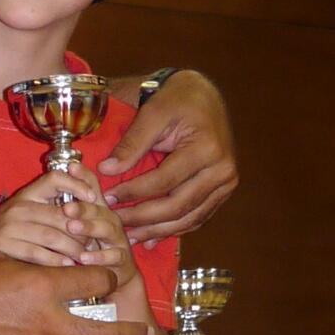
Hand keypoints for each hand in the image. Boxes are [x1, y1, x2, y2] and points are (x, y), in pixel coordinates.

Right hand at [0, 163, 127, 273]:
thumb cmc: (3, 234)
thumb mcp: (24, 213)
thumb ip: (49, 209)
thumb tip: (87, 209)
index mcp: (27, 194)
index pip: (55, 177)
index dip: (78, 184)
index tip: (93, 198)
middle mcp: (19, 206)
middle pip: (61, 214)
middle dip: (82, 230)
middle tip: (97, 242)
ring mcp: (10, 225)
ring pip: (53, 235)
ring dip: (73, 249)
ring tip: (85, 258)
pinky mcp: (4, 245)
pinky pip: (38, 253)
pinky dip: (56, 262)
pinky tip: (67, 268)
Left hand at [98, 71, 236, 243]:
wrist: (204, 96)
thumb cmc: (177, 100)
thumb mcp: (153, 114)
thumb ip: (131, 144)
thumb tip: (107, 170)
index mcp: (207, 149)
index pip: (164, 181)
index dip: (134, 193)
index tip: (109, 199)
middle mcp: (223, 169)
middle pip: (178, 205)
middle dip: (144, 218)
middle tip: (117, 224)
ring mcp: (227, 183)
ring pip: (189, 218)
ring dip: (159, 231)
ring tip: (131, 237)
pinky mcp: (224, 190)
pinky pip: (198, 217)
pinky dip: (175, 229)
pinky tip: (153, 236)